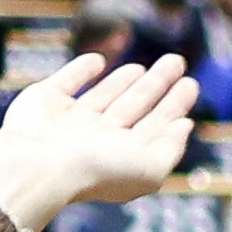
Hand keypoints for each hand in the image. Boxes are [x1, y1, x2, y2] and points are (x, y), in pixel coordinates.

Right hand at [0, 44, 199, 231]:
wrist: (41, 164)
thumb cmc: (98, 170)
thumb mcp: (150, 168)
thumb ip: (171, 148)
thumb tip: (185, 125)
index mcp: (122, 155)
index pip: (155, 126)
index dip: (174, 105)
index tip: (190, 85)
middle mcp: (97, 139)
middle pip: (135, 106)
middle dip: (157, 85)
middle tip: (178, 61)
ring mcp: (70, 121)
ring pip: (104, 95)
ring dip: (124, 80)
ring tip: (143, 67)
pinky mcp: (46, 101)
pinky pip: (68, 80)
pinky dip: (81, 70)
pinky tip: (99, 61)